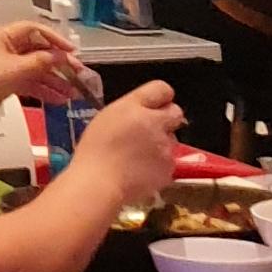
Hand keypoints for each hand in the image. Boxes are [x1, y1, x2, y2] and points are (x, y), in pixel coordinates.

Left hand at [0, 19, 96, 120]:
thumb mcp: (14, 70)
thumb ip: (40, 62)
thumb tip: (62, 56)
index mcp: (4, 37)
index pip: (34, 30)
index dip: (54, 39)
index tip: (71, 51)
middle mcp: (7, 48)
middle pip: (39, 52)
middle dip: (59, 65)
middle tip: (78, 75)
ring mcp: (9, 65)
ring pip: (37, 70)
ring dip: (55, 81)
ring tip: (73, 94)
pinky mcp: (9, 81)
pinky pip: (31, 82)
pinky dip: (45, 90)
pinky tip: (59, 99)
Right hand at [70, 80, 182, 204]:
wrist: (99, 182)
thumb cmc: (95, 149)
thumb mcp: (107, 117)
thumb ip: (131, 109)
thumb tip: (144, 110)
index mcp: (135, 106)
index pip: (163, 89)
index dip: (160, 97)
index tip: (154, 105)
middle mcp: (155, 123)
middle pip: (176, 112)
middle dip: (167, 119)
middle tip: (151, 129)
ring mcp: (165, 147)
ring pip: (172, 140)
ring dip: (161, 144)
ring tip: (138, 156)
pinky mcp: (169, 169)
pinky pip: (169, 161)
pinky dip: (159, 165)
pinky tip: (141, 170)